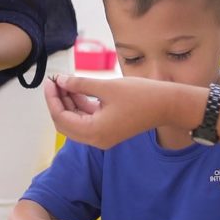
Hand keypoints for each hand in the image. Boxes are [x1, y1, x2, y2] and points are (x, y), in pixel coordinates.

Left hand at [46, 75, 171, 148]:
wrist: (169, 104)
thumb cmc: (141, 95)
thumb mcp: (107, 87)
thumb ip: (80, 84)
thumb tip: (60, 80)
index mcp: (94, 132)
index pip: (61, 118)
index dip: (52, 99)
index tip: (50, 81)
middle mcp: (96, 139)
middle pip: (65, 123)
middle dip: (57, 101)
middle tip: (54, 80)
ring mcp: (102, 136)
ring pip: (75, 120)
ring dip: (68, 102)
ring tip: (63, 81)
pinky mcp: (108, 129)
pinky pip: (87, 119)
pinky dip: (79, 105)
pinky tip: (76, 88)